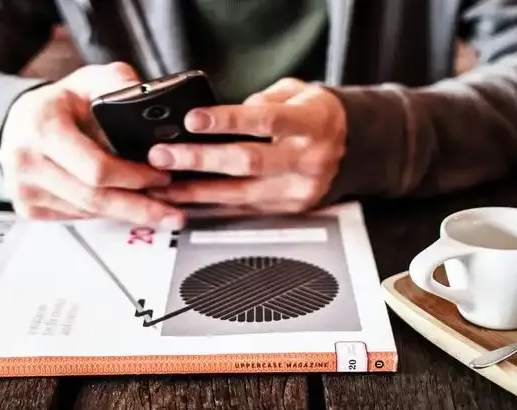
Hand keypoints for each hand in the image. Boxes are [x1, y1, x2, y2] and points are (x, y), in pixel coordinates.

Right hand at [0, 63, 185, 226]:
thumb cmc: (62, 103)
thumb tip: (147, 98)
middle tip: (173, 215)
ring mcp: (23, 188)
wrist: (21, 122)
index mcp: (41, 126)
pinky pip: (76, 217)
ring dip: (125, 213)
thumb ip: (119, 84)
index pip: (96, 168)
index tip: (163, 178)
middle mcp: (25, 161)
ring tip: (158, 211)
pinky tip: (124, 207)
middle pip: (94, 198)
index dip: (134, 177)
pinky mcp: (27, 208)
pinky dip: (104, 213)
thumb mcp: (90, 81)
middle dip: (139, 208)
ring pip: (88, 212)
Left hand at [146, 78, 346, 212]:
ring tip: (163, 185)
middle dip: (200, 159)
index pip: (265, 121)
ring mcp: (299, 190)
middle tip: (163, 156)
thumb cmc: (316, 115)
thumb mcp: (296, 92)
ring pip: (241, 194)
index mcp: (312, 123)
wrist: (353, 147)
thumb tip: (220, 115)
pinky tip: (186, 202)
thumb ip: (262, 101)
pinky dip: (212, 206)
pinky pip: (244, 210)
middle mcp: (308, 160)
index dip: (227, 121)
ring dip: (196, 191)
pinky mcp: (289, 209)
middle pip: (248, 162)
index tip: (192, 120)